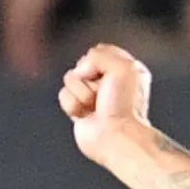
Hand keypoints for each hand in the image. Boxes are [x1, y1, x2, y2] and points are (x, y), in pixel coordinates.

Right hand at [59, 40, 155, 162]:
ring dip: (80, 91)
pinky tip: (85, 116)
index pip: (100, 51)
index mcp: (126, 69)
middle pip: (82, 63)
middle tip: (103, 93)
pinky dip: (72, 104)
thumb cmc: (125, 105)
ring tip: (94, 106)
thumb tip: (78, 72)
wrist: (116, 137)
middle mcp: (110, 82)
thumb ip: (97, 55)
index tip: (109, 74)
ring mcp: (93, 96)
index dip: (98, 60)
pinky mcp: (79, 110)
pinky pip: (64, 95)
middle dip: (88, 76)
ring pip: (70, 78)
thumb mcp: (121, 66)